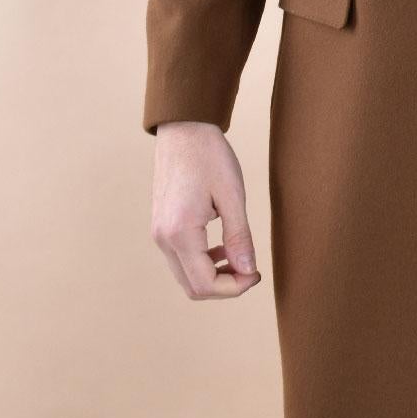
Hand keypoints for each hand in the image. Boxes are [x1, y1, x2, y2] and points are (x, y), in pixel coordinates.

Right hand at [150, 121, 261, 298]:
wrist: (184, 129)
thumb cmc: (209, 156)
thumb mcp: (232, 196)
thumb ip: (239, 237)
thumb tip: (248, 271)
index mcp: (180, 233)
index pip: (204, 284)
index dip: (234, 288)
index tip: (257, 273)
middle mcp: (163, 239)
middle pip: (193, 287)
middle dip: (225, 286)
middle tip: (252, 269)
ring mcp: (159, 233)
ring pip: (186, 275)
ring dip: (214, 275)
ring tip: (240, 257)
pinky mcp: (161, 226)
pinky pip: (181, 258)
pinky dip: (203, 261)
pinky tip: (223, 246)